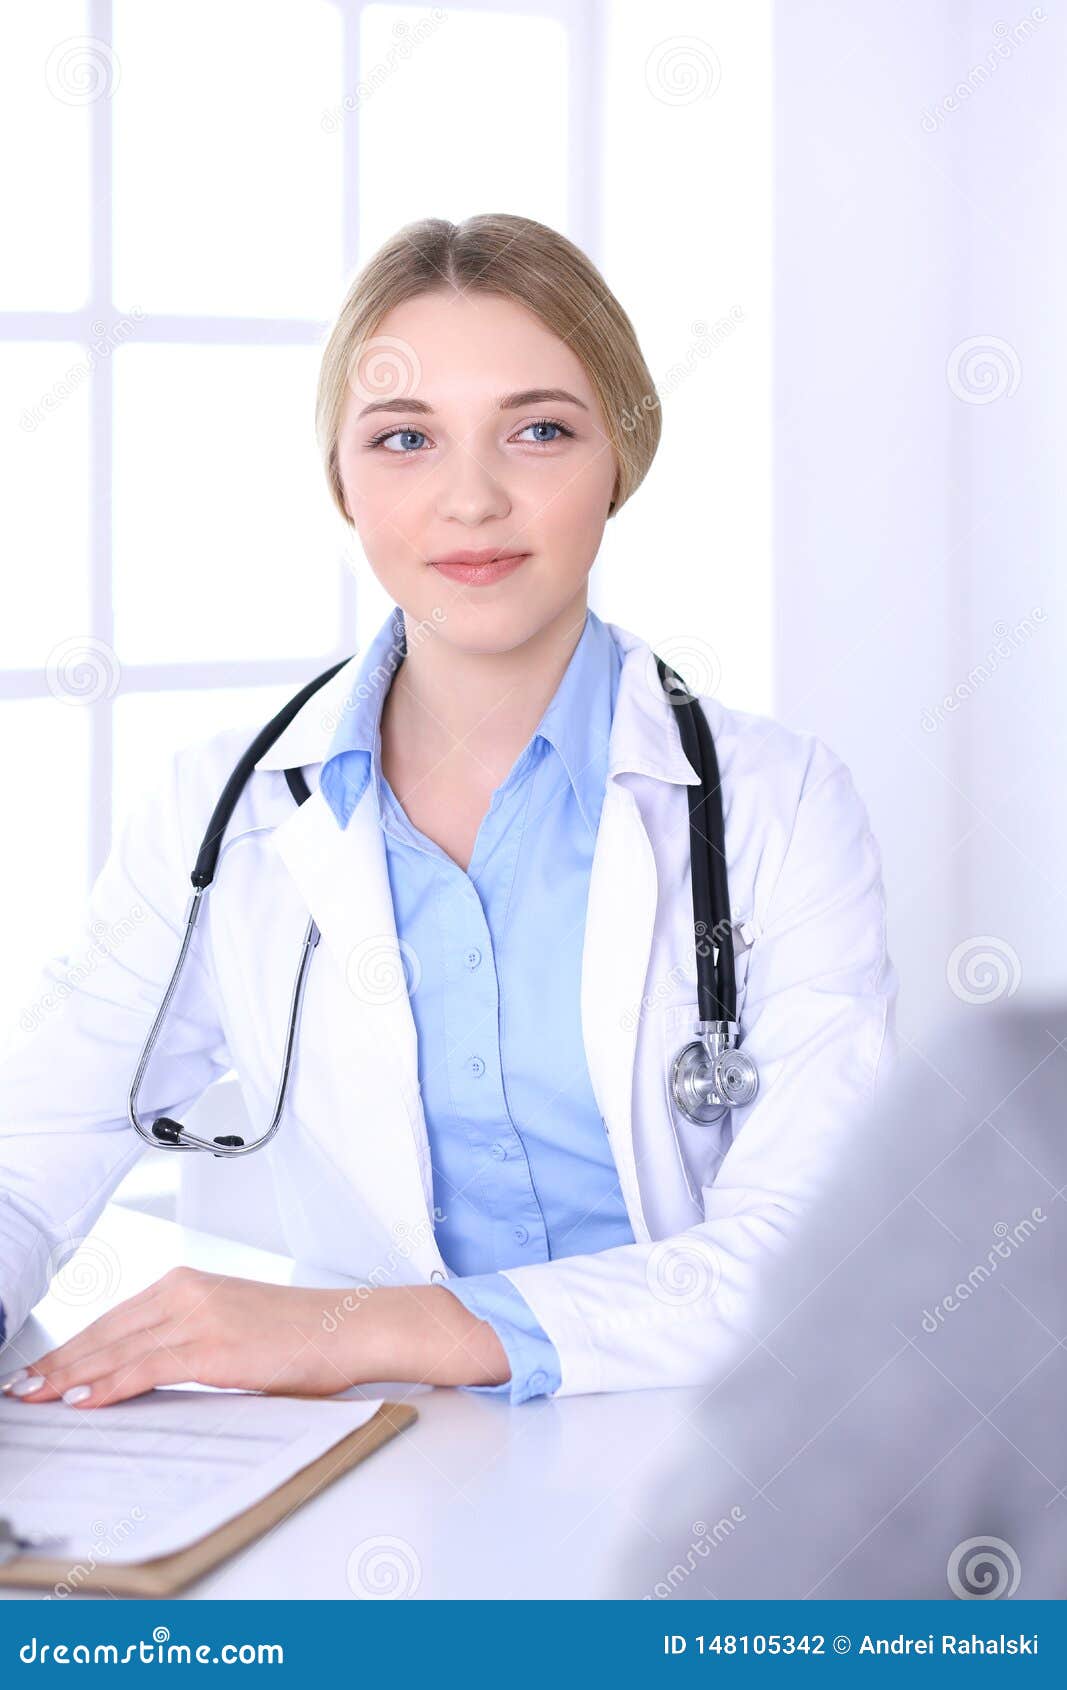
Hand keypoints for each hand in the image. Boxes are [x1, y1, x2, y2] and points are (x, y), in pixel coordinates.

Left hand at [0, 1267, 369, 1409]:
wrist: (352, 1327)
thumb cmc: (303, 1334)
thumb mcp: (234, 1325)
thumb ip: (188, 1340)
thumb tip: (143, 1372)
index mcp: (190, 1283)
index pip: (113, 1319)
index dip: (71, 1348)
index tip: (40, 1370)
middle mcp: (188, 1290)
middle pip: (105, 1332)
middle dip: (57, 1364)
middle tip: (21, 1387)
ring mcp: (199, 1316)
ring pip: (116, 1349)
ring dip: (69, 1377)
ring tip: (35, 1396)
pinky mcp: (214, 1345)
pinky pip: (146, 1366)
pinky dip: (108, 1385)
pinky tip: (83, 1399)